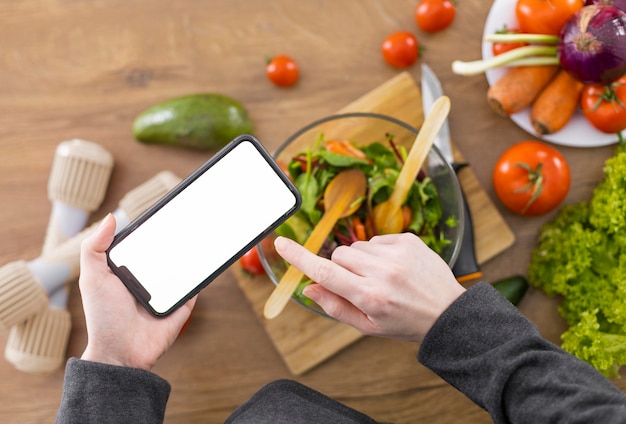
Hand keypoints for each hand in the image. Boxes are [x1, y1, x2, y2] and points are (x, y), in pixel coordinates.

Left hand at [78, 214, 195, 369]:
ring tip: (203, 235)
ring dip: (193, 255)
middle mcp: (149, 280)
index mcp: (129, 270)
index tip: (163, 214)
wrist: (122, 352)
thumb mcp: (93, 278)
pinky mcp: (182, 305)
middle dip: (177, 239)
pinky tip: (208, 260)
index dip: (152, 230)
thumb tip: (110, 217)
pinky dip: (203, 275)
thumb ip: (94, 248)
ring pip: (184, 268)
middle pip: (167, 254)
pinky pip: (195, 287)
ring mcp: (167, 292)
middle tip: (189, 220)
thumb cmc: (103, 317)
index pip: (143, 245)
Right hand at [274, 233, 464, 341]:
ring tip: (383, 277)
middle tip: (360, 284)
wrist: (447, 312)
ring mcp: (397, 253)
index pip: (325, 272)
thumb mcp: (368, 326)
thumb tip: (309, 287)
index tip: (281, 243)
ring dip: (361, 260)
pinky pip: (376, 239)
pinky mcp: (408, 240)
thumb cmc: (405, 323)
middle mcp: (383, 272)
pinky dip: (379, 252)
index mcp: (370, 297)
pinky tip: (394, 268)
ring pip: (357, 246)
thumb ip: (335, 307)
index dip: (300, 257)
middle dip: (341, 268)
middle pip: (339, 255)